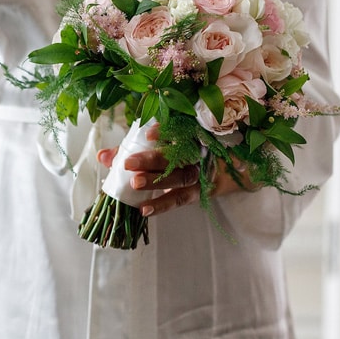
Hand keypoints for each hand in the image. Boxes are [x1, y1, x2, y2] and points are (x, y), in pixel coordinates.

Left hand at [97, 126, 256, 216]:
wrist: (237, 168)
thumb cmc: (191, 151)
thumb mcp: (165, 144)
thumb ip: (132, 149)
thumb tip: (102, 156)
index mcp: (193, 131)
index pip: (178, 129)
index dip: (163, 131)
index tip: (146, 135)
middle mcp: (200, 150)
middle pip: (176, 155)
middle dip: (150, 159)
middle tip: (126, 163)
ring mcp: (203, 172)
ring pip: (179, 177)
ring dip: (156, 181)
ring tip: (134, 184)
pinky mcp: (203, 191)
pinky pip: (181, 198)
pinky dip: (162, 205)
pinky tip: (144, 209)